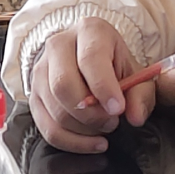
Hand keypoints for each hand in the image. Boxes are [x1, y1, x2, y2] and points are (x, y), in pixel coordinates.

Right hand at [29, 19, 157, 152]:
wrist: (93, 61)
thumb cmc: (116, 67)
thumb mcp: (137, 75)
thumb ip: (141, 95)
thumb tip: (135, 117)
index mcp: (89, 31)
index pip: (90, 58)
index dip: (103, 87)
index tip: (117, 109)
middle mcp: (58, 44)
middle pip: (63, 84)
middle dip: (90, 113)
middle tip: (112, 122)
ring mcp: (41, 69)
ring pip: (54, 108)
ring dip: (83, 129)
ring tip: (104, 127)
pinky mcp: (34, 94)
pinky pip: (46, 127)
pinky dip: (71, 142)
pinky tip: (91, 142)